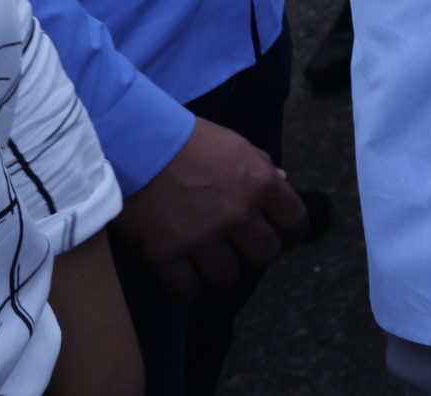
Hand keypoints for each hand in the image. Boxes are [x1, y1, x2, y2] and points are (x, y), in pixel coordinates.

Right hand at [113, 116, 306, 297]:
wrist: (137, 146)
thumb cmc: (189, 141)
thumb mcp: (236, 146)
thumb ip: (261, 167)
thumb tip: (283, 179)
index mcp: (260, 184)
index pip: (294, 222)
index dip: (292, 234)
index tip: (285, 238)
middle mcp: (238, 216)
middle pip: (264, 254)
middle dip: (258, 254)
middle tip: (245, 250)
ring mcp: (203, 239)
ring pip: (228, 276)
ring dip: (224, 272)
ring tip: (215, 263)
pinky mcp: (167, 256)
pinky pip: (188, 288)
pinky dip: (191, 286)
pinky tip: (189, 276)